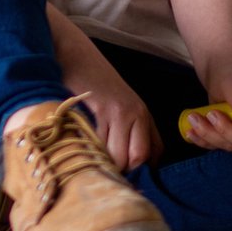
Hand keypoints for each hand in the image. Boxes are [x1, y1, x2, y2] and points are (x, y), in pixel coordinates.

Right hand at [60, 52, 161, 171]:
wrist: (76, 55)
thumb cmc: (92, 82)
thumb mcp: (115, 105)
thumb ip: (124, 129)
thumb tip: (124, 163)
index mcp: (143, 115)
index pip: (155, 153)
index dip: (141, 169)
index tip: (124, 176)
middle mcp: (138, 114)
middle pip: (139, 158)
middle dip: (123, 171)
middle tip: (105, 171)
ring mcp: (122, 112)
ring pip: (121, 155)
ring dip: (106, 165)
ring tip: (92, 165)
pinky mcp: (104, 109)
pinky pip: (102, 143)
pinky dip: (93, 152)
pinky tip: (83, 150)